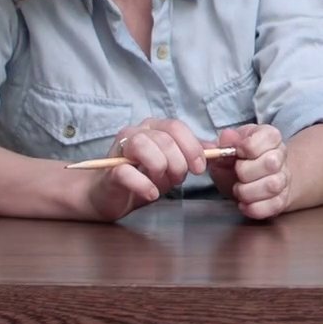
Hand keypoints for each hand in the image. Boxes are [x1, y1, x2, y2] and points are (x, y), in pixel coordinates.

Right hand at [87, 117, 209, 221]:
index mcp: (153, 128)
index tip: (199, 169)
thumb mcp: (172, 165)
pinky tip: (151, 194)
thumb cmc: (142, 178)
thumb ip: (190, 155)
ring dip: (160, 170)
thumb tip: (215, 148)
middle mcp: (136, 132)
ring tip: (161, 184)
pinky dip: (144, 185)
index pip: (177, 127)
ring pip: (145, 147)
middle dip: (178, 164)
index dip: (192, 148)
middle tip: (177, 179)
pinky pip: (128, 172)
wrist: (107, 195)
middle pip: (165, 140)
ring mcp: (120, 149)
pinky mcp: (109, 170)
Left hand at [206, 123, 290, 219]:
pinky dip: (254, 208)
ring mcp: (283, 179)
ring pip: (273, 186)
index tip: (236, 153)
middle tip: (236, 174)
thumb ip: (225, 142)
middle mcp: (280, 156)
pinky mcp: (282, 200)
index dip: (247, 147)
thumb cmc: (239, 160)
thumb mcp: (228, 147)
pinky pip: (273, 206)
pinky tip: (243, 204)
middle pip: (271, 163)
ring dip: (248, 191)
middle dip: (246, 172)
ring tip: (238, 190)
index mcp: (270, 137)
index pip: (269, 137)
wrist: (254, 180)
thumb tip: (227, 136)